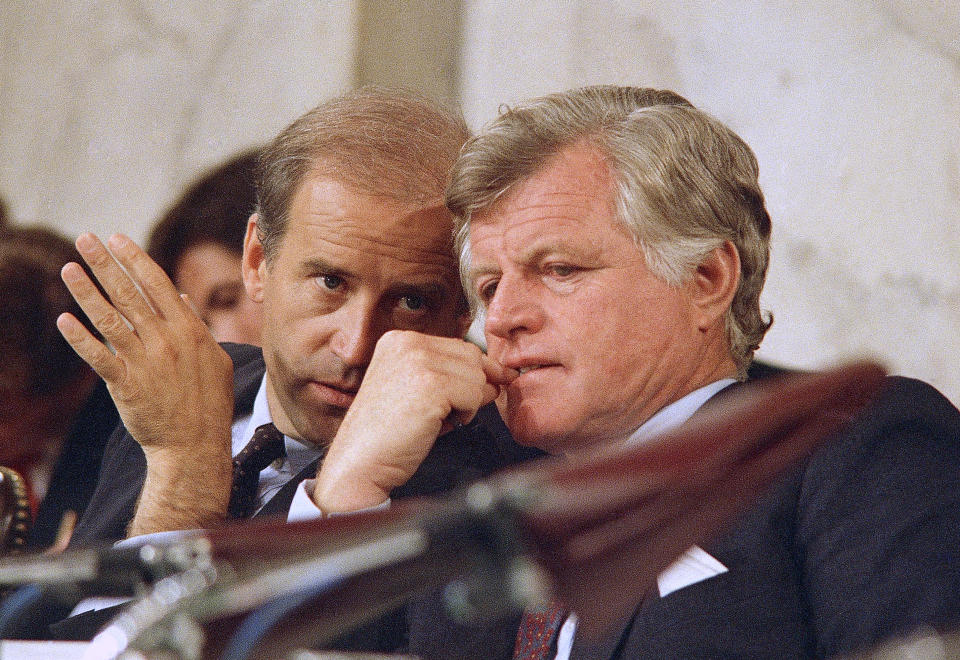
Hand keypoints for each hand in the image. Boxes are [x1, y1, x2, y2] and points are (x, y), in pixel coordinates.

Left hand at [57, 233, 234, 531]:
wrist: (195, 446)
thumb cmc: (209, 403)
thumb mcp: (215, 359)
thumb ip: (197, 326)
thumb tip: (179, 296)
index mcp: (190, 330)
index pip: (157, 284)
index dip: (135, 260)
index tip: (117, 238)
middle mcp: (166, 340)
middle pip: (130, 294)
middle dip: (105, 264)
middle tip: (85, 240)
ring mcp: (145, 362)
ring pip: (110, 319)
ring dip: (87, 292)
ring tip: (68, 268)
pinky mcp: (126, 385)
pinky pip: (99, 356)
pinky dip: (81, 338)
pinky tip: (64, 320)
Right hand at [312, 329, 515, 513]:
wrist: (359, 462)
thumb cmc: (386, 433)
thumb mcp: (413, 388)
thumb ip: (446, 373)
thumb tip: (496, 374)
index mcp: (398, 340)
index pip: (459, 346)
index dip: (475, 371)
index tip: (484, 387)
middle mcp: (407, 343)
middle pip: (472, 357)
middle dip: (474, 386)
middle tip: (455, 411)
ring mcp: (419, 362)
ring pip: (477, 377)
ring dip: (469, 403)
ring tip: (439, 418)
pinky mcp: (431, 386)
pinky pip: (475, 395)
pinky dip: (466, 414)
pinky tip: (440, 424)